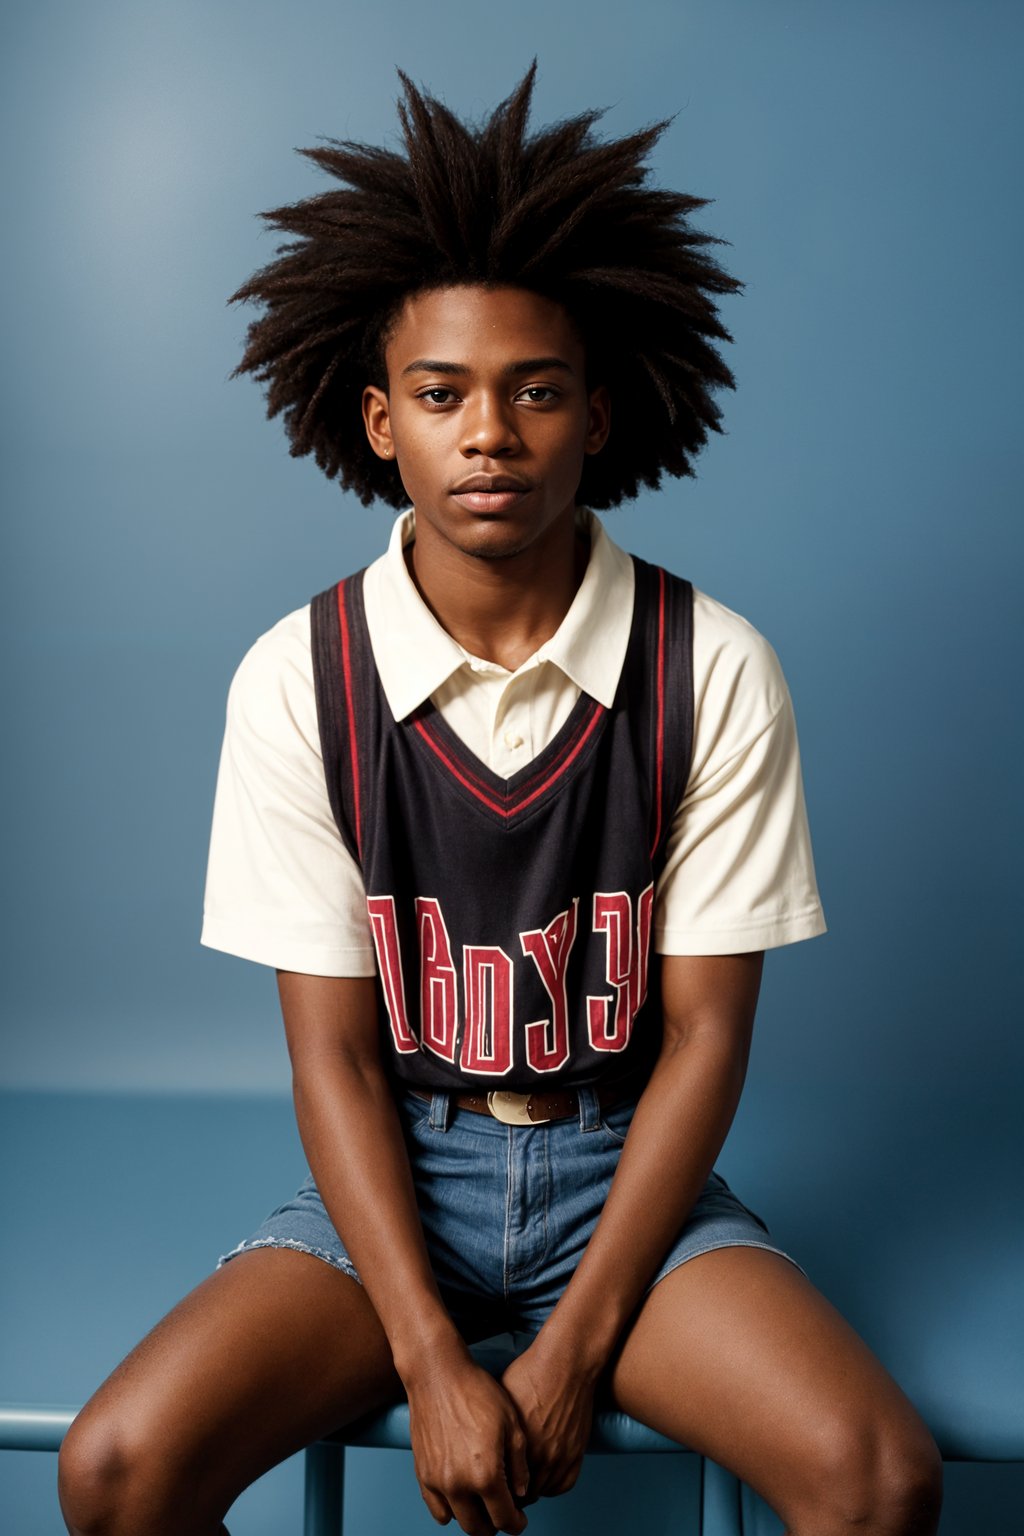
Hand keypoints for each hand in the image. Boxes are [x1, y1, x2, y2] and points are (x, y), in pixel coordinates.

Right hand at [405, 1345, 530, 1534]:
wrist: (437, 1373)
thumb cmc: (477, 1392)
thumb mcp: (512, 1424)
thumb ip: (519, 1465)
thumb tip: (521, 1491)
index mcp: (486, 1475)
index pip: (504, 1518)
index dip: (516, 1523)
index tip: (521, 1518)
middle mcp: (459, 1485)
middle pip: (479, 1528)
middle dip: (495, 1524)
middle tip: (504, 1512)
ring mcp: (437, 1481)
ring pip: (457, 1520)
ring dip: (473, 1518)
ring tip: (483, 1503)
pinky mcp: (422, 1473)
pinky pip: (436, 1508)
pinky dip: (450, 1510)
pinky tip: (461, 1496)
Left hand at [499, 1337, 595, 1502]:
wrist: (566, 1362)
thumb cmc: (530, 1374)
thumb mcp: (500, 1401)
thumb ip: (492, 1431)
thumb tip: (477, 1447)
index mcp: (515, 1445)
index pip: (499, 1485)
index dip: (492, 1487)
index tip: (488, 1485)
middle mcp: (539, 1456)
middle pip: (520, 1494)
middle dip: (509, 1494)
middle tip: (502, 1488)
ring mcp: (561, 1456)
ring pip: (541, 1492)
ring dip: (530, 1490)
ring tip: (520, 1483)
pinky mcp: (577, 1452)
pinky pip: (563, 1484)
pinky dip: (552, 1485)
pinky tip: (542, 1477)